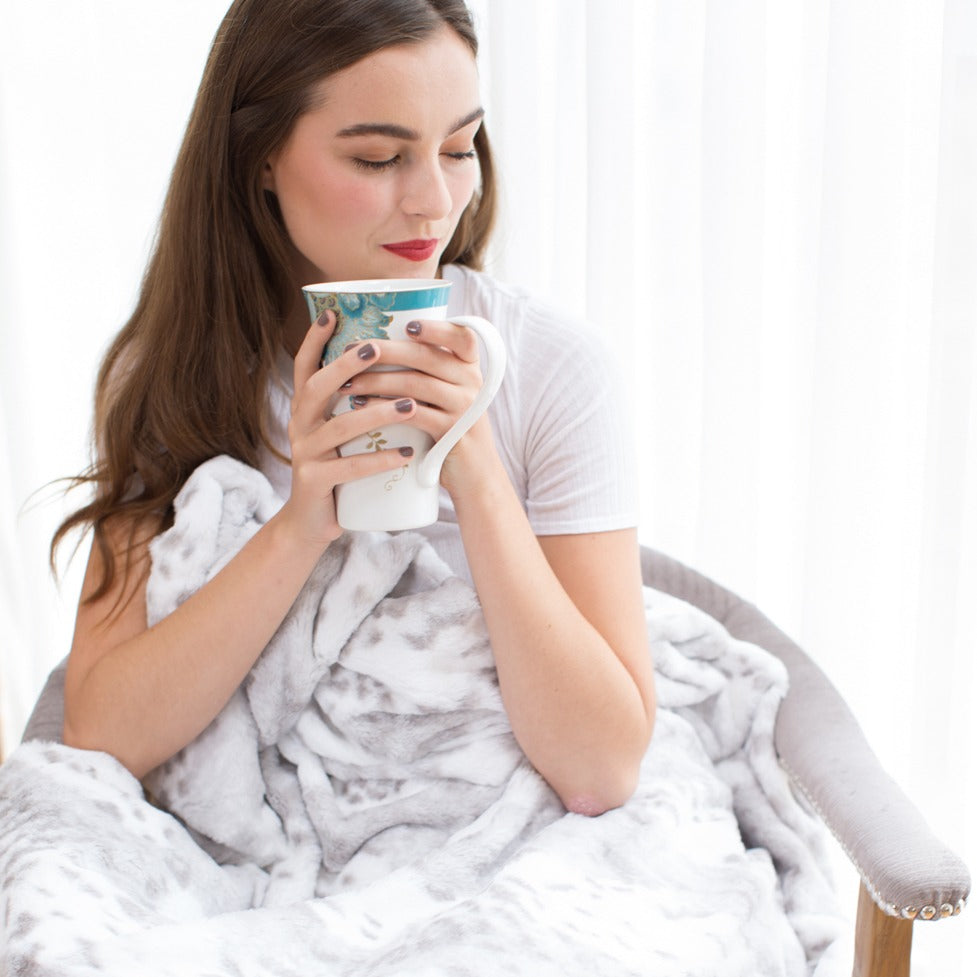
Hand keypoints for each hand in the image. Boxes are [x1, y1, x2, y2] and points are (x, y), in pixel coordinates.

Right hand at [280, 311, 419, 545]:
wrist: (311, 523)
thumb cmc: (336, 471)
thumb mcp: (341, 434)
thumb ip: (356, 405)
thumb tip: (394, 370)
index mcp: (305, 410)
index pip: (305, 367)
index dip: (314, 340)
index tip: (333, 313)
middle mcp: (299, 426)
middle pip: (318, 387)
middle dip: (346, 365)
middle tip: (377, 348)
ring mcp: (304, 454)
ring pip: (339, 427)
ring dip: (376, 414)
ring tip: (410, 406)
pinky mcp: (314, 482)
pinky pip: (348, 468)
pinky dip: (378, 460)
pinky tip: (405, 455)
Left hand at [340, 317, 497, 495]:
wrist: (475, 476)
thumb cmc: (451, 430)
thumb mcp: (449, 396)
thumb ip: (427, 372)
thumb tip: (377, 346)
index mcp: (470, 367)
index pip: (461, 336)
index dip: (436, 327)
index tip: (407, 325)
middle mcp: (472, 382)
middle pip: (427, 356)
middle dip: (385, 351)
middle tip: (351, 351)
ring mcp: (465, 407)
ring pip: (415, 383)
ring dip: (376, 380)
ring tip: (347, 383)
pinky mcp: (453, 432)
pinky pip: (414, 414)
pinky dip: (384, 408)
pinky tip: (362, 406)